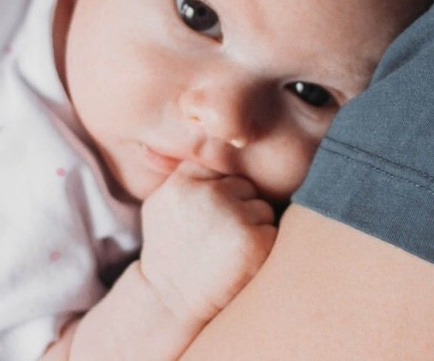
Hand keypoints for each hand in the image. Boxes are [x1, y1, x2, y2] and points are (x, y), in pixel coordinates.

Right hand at [138, 167, 276, 328]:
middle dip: (238, 207)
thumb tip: (202, 129)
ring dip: (252, 226)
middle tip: (218, 236)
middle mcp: (210, 195)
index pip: (221, 164)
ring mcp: (233, 217)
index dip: (220, 188)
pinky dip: (263, 245)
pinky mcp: (255, 242)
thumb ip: (183, 171)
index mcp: (185, 182)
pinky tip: (239, 262)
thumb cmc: (169, 252)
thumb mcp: (161, 204)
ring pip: (261, 207)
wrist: (169, 303)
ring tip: (226, 250)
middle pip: (245, 185)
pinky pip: (272, 230)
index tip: (212, 209)